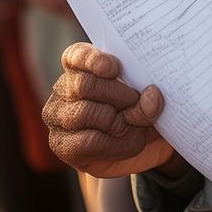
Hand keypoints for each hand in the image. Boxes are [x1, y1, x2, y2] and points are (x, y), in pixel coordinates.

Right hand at [42, 44, 175, 177]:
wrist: (130, 155)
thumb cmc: (135, 116)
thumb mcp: (146, 103)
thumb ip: (147, 99)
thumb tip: (152, 97)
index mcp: (81, 67)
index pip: (77, 55)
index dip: (94, 60)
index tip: (115, 68)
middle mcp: (64, 89)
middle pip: (85, 84)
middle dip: (118, 95)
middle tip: (137, 103)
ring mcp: (59, 117)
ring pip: (86, 112)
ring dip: (118, 121)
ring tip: (132, 126)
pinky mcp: (62, 145)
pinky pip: (89, 141)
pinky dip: (114, 143)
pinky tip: (123, 143)